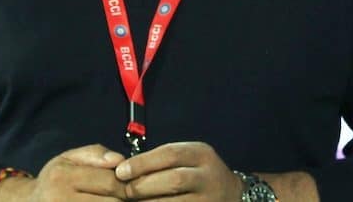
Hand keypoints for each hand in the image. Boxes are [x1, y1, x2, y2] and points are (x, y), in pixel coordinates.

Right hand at [0, 144, 127, 201]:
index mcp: (62, 178)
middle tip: (125, 194)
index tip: (127, 182)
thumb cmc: (54, 179)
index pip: (109, 182)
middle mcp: (61, 200)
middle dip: (123, 197)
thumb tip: (120, 160)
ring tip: (115, 199)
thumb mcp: (69, 158)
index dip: (125, 182)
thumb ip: (95, 154)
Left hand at [115, 142, 242, 200]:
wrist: (231, 194)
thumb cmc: (198, 173)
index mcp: (202, 154)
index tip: (120, 171)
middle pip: (173, 180)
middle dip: (144, 186)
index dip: (142, 163)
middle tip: (124, 191)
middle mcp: (209, 176)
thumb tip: (125, 169)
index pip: (170, 154)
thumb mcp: (187, 157)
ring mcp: (209, 199)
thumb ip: (162, 160)